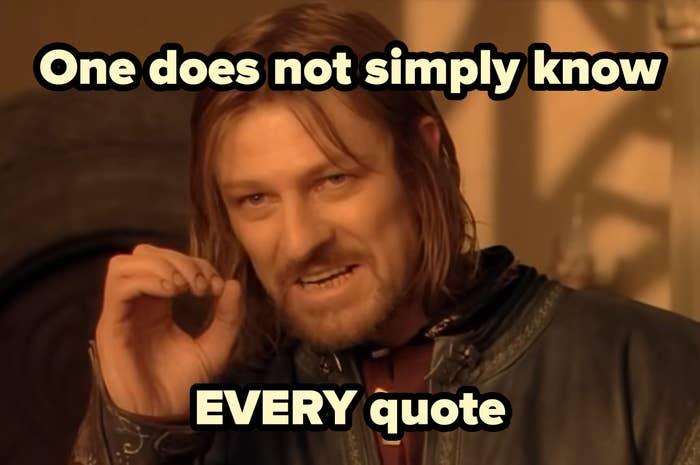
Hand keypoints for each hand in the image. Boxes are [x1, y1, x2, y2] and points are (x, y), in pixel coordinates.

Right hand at [95, 244, 241, 418]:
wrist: (162, 416)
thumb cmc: (184, 383)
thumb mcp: (217, 347)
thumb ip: (228, 317)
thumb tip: (233, 283)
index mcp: (158, 304)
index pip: (168, 261)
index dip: (195, 263)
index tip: (216, 286)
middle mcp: (136, 303)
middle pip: (145, 254)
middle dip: (179, 261)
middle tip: (202, 285)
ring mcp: (121, 312)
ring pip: (126, 264)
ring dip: (160, 266)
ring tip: (185, 287)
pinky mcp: (110, 325)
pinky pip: (119, 286)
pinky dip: (147, 280)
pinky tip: (172, 292)